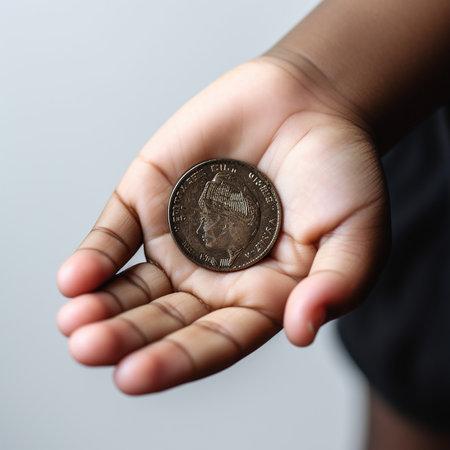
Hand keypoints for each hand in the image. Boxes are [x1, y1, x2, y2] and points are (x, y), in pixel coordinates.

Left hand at [57, 58, 388, 394]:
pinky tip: (74, 278)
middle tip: (90, 350)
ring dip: (101, 307)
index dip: (175, 359)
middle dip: (125, 337)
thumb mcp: (357, 233)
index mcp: (259, 296)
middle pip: (163, 319)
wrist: (309, 105)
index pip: (212, 340)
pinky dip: (95, 255)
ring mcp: (177, 237)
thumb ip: (337, 285)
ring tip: (74, 324)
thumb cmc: (338, 172)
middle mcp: (211, 276)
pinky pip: (116, 232)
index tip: (133, 374)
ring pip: (131, 285)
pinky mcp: (152, 196)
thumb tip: (303, 328)